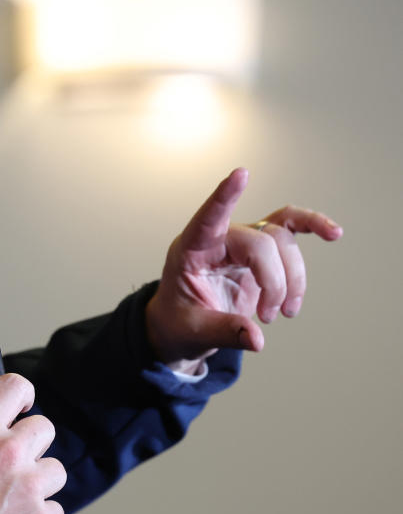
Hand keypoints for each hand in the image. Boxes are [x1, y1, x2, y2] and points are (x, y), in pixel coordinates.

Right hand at [0, 374, 65, 513]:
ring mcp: (29, 487)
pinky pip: (55, 511)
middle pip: (44, 428)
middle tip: (14, 463)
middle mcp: (9, 453)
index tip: (23, 404)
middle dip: (31, 444)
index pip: (13, 388)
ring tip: (13, 500)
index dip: (22, 393)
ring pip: (55, 470)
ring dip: (39, 483)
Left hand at [145, 168, 342, 372]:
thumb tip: (256, 339)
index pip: (207, 218)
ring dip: (292, 278)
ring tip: (286, 312)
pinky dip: (312, 227)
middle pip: (261, 242)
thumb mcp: (193, 332)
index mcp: (191, 251)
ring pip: (282, 241)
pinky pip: (289, 228)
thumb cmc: (180, 321)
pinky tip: (333, 233)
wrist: (184, 326)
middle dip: (275, 282)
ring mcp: (241, 241)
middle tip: (270, 317)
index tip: (241, 174)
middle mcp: (217, 239)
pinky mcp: (261, 251)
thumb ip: (224, 331)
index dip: (224, 198)